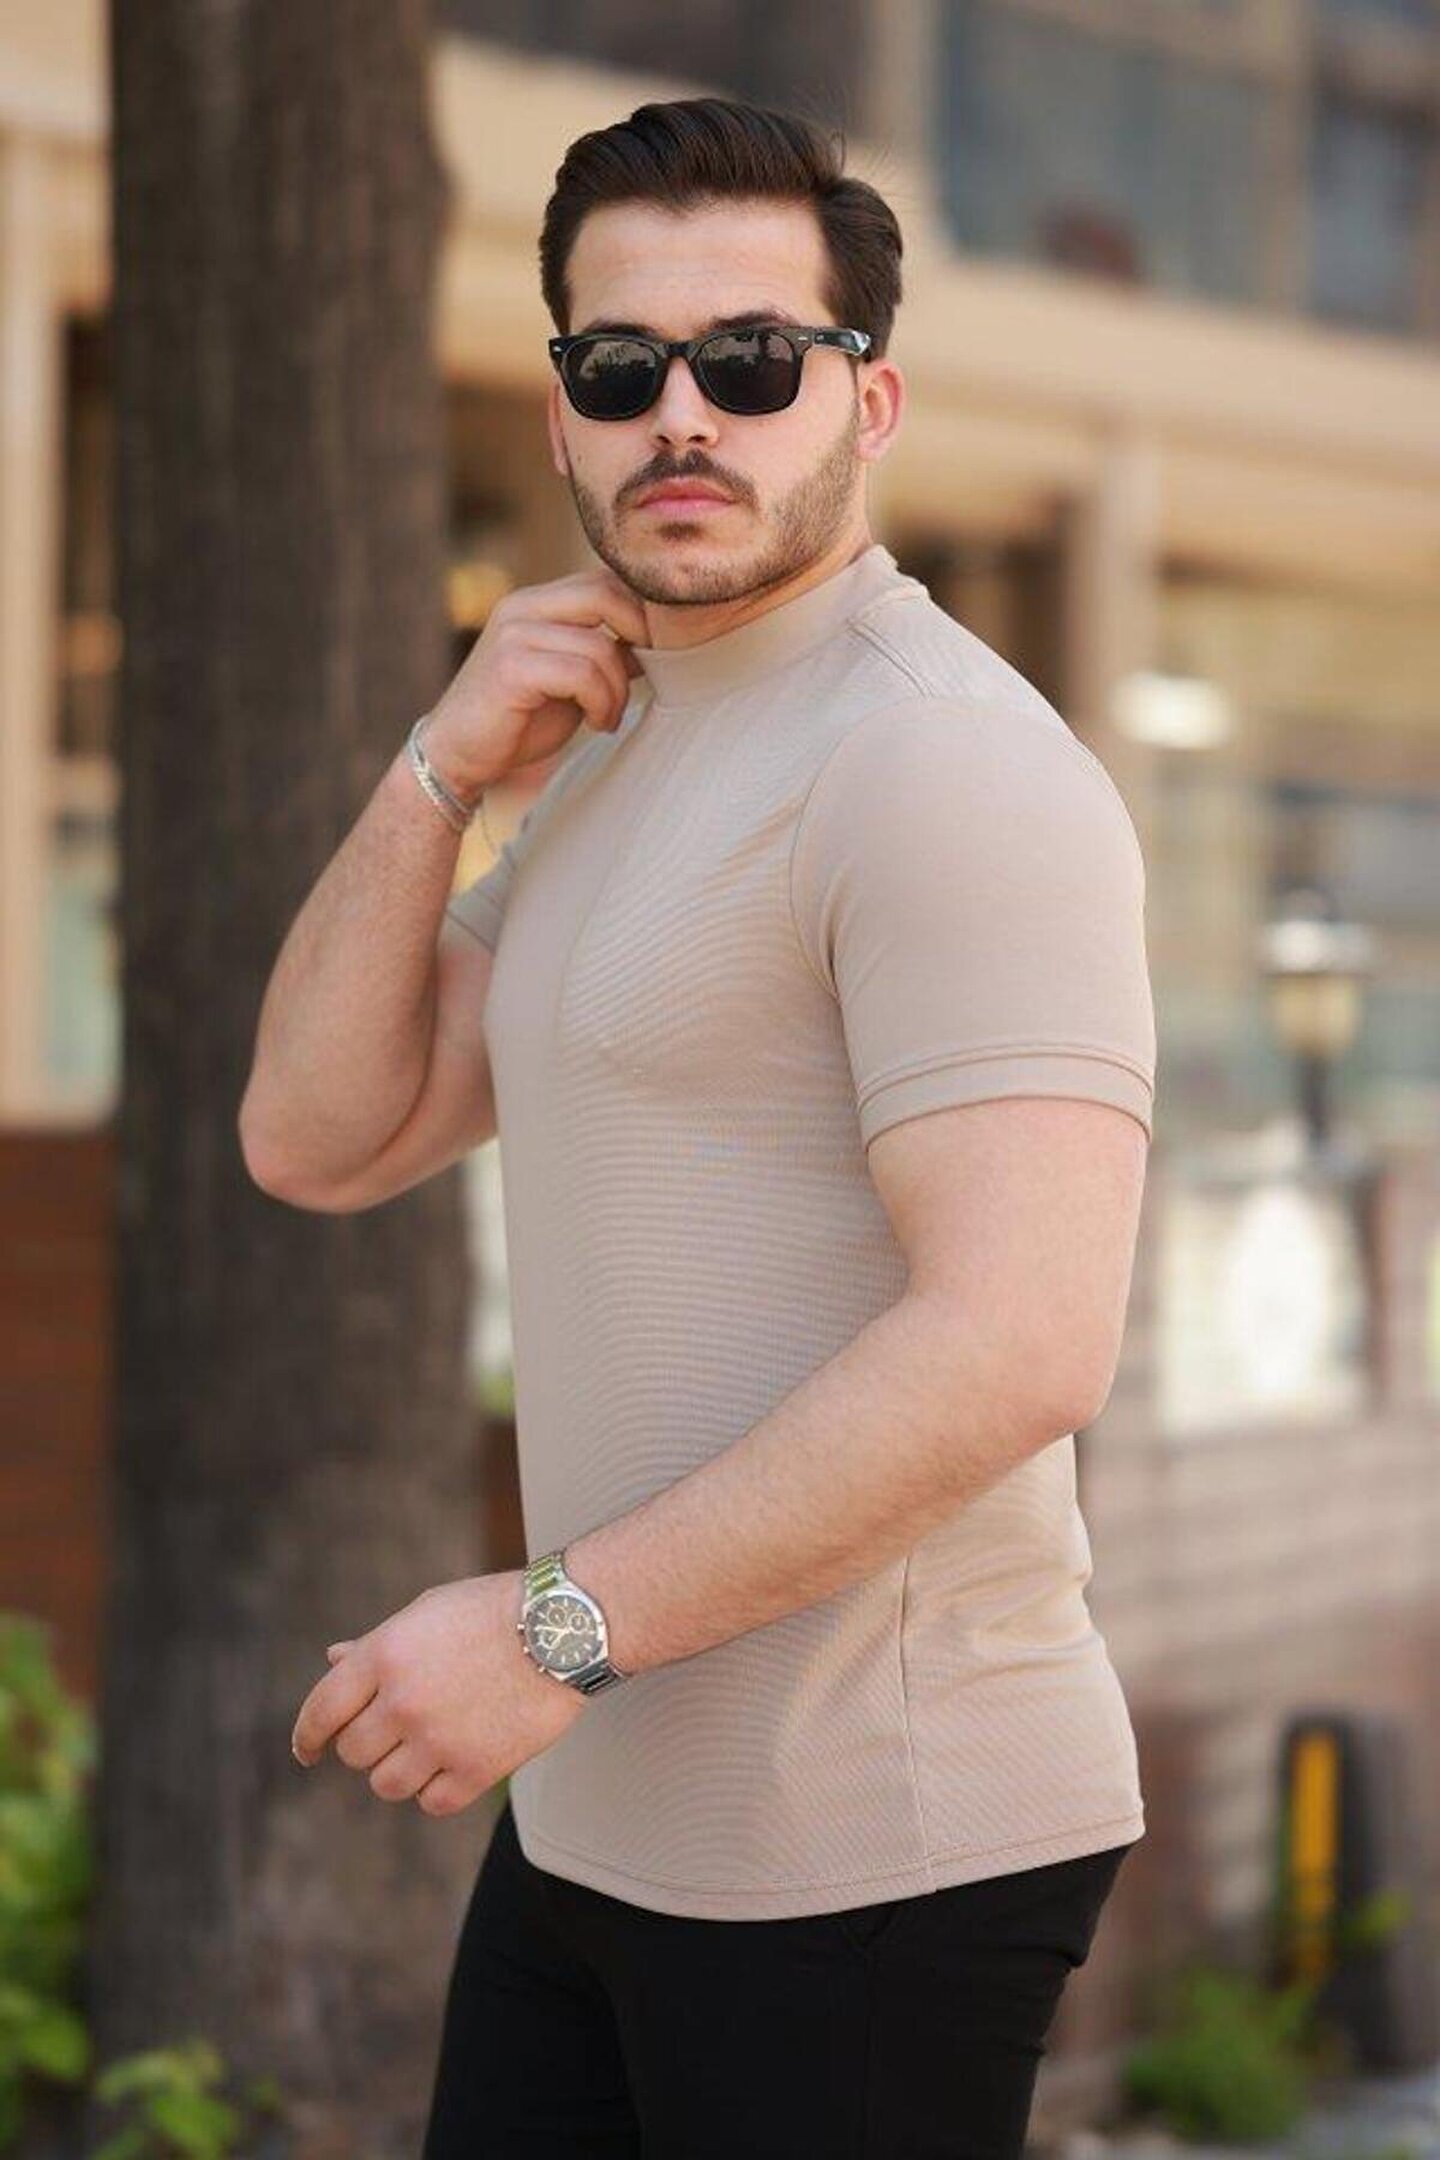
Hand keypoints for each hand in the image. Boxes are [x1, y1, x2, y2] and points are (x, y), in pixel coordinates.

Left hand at [289, 1571, 586, 1816]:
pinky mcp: (476, 1770)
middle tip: (398, 1729)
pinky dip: (437, 1789)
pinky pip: (432, 1803)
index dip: (308, 1737)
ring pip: (386, 1785)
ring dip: (400, 1770)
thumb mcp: (427, 1612)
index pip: (321, 1710)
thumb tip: (333, 1661)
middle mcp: (403, 1701)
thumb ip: (377, 1645)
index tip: (308, 1751)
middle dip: (369, 1744)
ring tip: (429, 1746)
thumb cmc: (496, 1611)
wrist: (565, 1628)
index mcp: (384, 1655)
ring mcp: (439, 1739)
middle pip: (354, 1752)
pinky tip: (455, 1762)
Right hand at [423, 566, 649, 800]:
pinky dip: (602, 703)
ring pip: (599, 646)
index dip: (642, 610)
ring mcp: (514, 634)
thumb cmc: (518, 721)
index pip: (604, 578)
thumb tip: (659, 641)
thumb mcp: (571, 680)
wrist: (459, 756)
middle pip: (605, 593)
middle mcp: (522, 608)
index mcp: (537, 602)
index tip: (657, 653)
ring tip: (609, 716)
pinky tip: (597, 723)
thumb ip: (605, 654)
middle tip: (646, 677)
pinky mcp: (510, 667)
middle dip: (641, 636)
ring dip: (618, 690)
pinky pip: (581, 675)